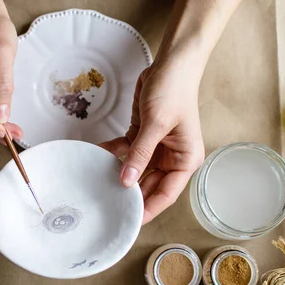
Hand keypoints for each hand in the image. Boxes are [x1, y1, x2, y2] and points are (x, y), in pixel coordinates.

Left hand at [101, 58, 204, 223]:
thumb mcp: (157, 124)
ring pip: (136, 169)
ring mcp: (157, 147)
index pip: (166, 193)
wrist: (171, 64)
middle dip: (129, 193)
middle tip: (107, 207)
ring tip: (99, 184)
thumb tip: (126, 181)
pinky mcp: (143, 135)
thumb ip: (141, 153)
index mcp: (185, 160)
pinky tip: (99, 155)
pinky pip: (127, 151)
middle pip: (149, 184)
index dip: (148, 209)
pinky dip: (114, 153)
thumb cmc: (174, 91)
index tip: (129, 221)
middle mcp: (173, 157)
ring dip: (119, 173)